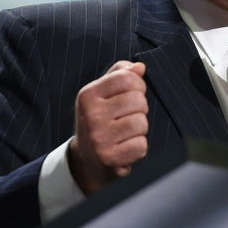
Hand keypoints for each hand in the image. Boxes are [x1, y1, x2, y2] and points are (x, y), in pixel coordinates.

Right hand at [67, 61, 147, 194]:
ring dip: (140, 129)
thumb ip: (120, 75)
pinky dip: (138, 147)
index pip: (127, 78)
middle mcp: (91, 115)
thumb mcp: (102, 94)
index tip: (133, 93)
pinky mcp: (109, 158)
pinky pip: (141, 145)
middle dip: (140, 108)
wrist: (86, 160)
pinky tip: (126, 147)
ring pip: (141, 123)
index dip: (138, 85)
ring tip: (126, 133)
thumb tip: (140, 67)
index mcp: (88, 94)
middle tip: (127, 117)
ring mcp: (98, 137)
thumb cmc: (100, 120)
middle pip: (138, 100)